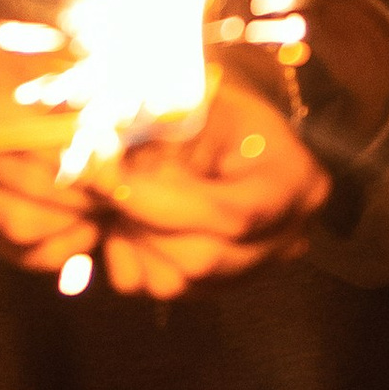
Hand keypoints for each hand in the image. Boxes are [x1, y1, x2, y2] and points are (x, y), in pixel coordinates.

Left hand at [0, 38, 329, 300]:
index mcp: (293, 181)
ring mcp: (256, 267)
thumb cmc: (213, 100)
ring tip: (117, 195)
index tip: (103, 174)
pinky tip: (128, 217)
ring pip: (178, 282)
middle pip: (202, 258)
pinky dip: (133, 256)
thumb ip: (154, 138)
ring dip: (131, 239)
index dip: (158, 201)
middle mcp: (286, 235)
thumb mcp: (190, 102)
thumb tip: (96, 170)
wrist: (228, 122)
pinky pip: (163, 289)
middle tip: (101, 181)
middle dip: (140, 222)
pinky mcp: (221, 284)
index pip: (228, 215)